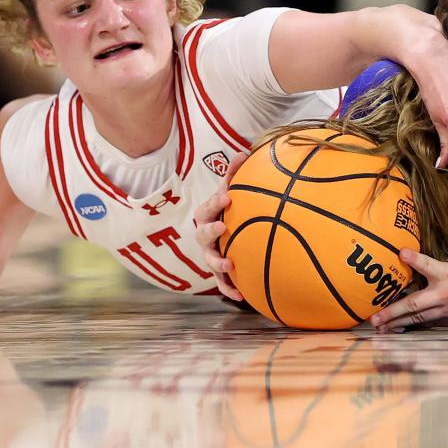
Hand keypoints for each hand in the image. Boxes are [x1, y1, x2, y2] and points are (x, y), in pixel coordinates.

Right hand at [193, 153, 247, 301]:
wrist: (225, 234)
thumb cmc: (229, 210)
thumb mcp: (230, 191)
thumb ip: (235, 174)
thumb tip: (244, 150)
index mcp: (208, 215)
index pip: (208, 207)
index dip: (215, 203)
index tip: (228, 196)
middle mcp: (206, 236)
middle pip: (202, 234)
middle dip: (211, 230)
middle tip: (222, 226)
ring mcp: (211, 254)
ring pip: (209, 260)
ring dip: (218, 262)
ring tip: (229, 263)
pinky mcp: (220, 273)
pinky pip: (222, 283)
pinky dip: (230, 289)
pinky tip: (242, 296)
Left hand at [369, 209, 447, 331]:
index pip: (426, 265)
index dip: (412, 258)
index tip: (399, 253)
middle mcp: (445, 296)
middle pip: (412, 305)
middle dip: (391, 312)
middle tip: (373, 318)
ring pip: (418, 320)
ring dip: (398, 324)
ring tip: (380, 329)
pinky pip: (431, 326)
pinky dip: (416, 328)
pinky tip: (402, 331)